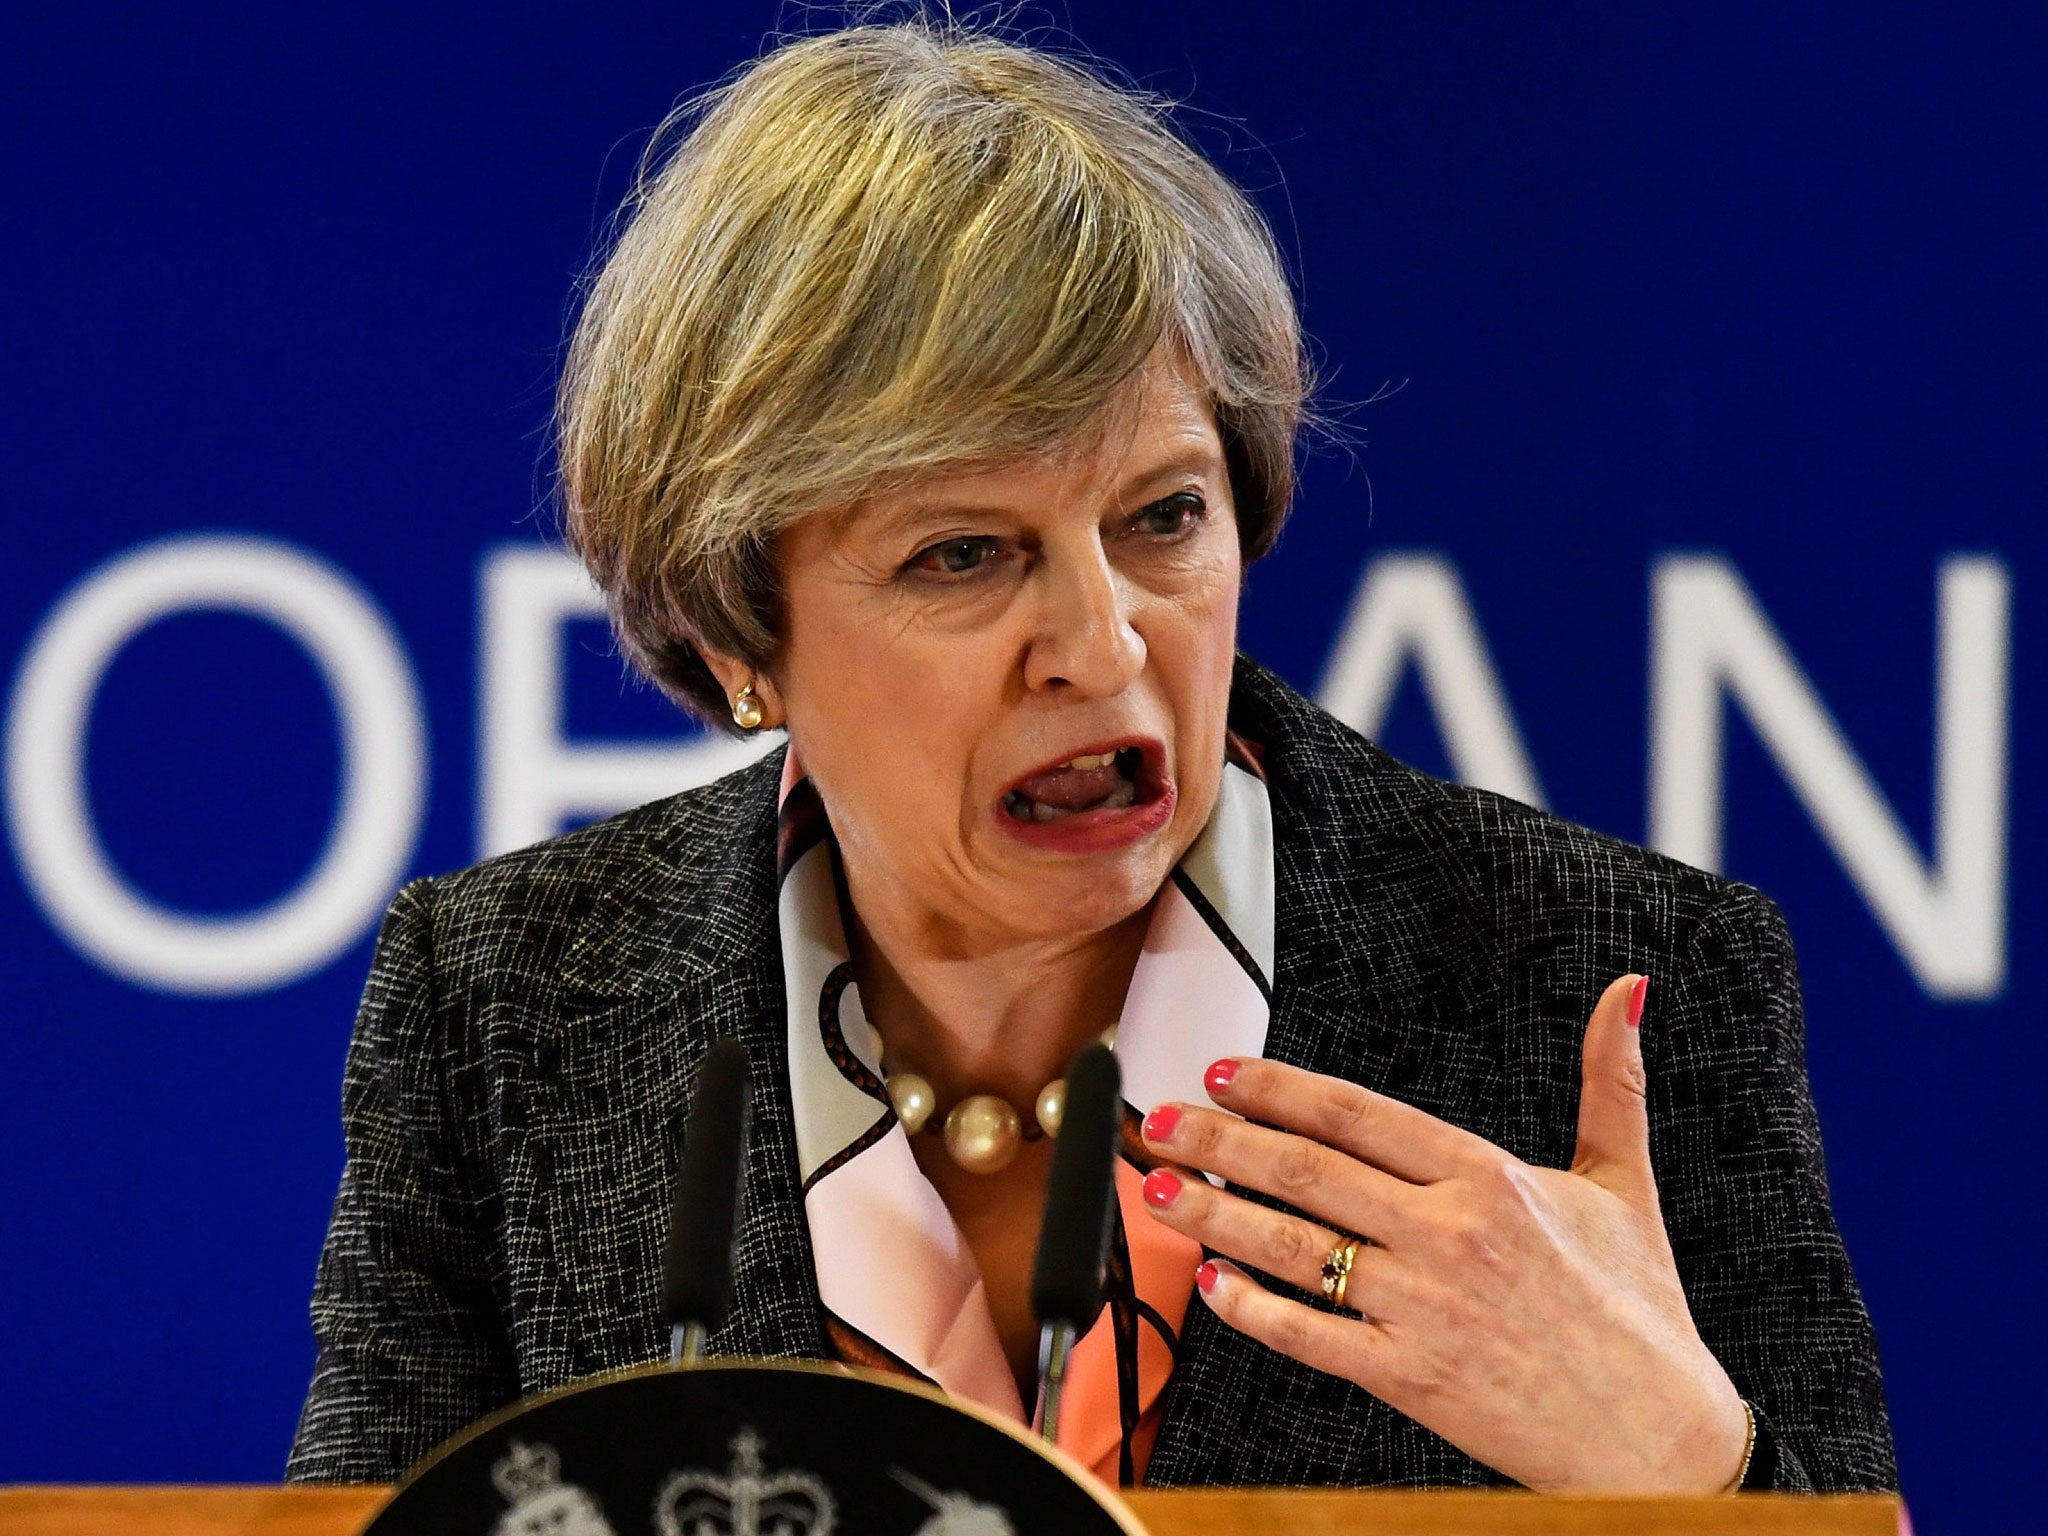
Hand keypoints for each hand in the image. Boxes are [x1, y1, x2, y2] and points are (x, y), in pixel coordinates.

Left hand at [1137, 974, 1750, 1492]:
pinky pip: (1309, 1335)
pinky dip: (1252, 1309)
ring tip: (1154, 1187)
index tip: (1223, 1071)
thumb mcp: (1626, 1182)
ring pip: (1291, 1245)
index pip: (1355, 1114)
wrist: (1664, 1440)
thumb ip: (1613, 1080)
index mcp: (1489, 1176)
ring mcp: (1423, 1307)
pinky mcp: (1410, 1376)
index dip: (1278, 1087)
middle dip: (1218, 1139)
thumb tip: (1630, 989)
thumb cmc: (1641, 1310)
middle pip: (1305, 1170)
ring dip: (1210, 1212)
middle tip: (1158, 1118)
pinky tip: (1209, 1283)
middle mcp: (1448, 1233)